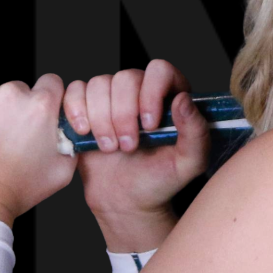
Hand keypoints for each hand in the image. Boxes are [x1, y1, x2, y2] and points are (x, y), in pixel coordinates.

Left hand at [0, 73, 78, 227]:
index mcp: (39, 106)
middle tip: (7, 137)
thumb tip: (69, 129)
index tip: (38, 112)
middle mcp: (9, 95)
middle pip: (17, 90)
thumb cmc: (14, 191)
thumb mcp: (61, 171)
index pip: (51, 82)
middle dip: (15, 109)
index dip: (47, 97)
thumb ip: (70, 141)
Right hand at [64, 58, 210, 218]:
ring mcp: (111, 96)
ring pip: (99, 84)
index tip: (150, 125)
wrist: (126, 201)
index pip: (160, 71)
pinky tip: (85, 133)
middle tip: (129, 146)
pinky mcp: (85, 106)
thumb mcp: (188, 164)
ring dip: (101, 119)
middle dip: (123, 115)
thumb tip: (183, 100)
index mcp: (170, 96)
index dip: (151, 92)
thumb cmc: (159, 181)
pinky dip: (76, 111)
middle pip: (125, 77)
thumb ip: (196, 133)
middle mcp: (140, 90)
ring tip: (110, 147)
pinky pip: (75, 91)